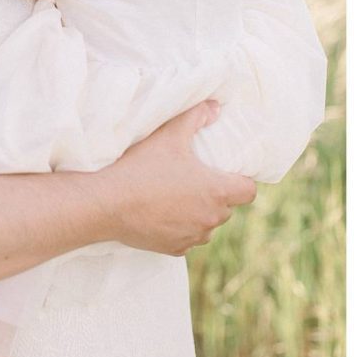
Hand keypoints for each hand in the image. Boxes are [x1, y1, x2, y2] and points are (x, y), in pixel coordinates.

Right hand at [97, 101, 256, 254]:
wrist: (108, 203)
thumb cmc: (142, 167)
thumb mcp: (170, 135)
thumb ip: (196, 117)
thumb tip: (215, 106)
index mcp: (217, 191)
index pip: (249, 191)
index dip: (241, 179)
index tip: (226, 171)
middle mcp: (211, 219)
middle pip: (226, 207)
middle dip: (215, 194)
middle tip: (193, 176)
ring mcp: (193, 237)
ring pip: (206, 224)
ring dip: (198, 212)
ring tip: (174, 194)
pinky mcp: (174, 250)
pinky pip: (186, 238)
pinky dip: (179, 227)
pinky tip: (160, 212)